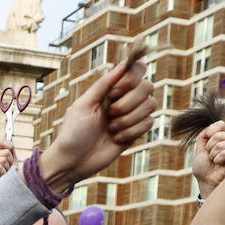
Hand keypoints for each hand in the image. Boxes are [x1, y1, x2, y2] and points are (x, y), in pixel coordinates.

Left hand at [42, 58, 154, 189]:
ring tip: (111, 129)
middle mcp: (124, 98)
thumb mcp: (84, 104)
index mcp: (111, 88)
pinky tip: (116, 139)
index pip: (136, 70)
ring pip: (151, 105)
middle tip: (109, 114)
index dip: (131, 78)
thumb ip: (104, 83)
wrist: (74, 161)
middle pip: (147, 86)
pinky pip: (149, 123)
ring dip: (129, 119)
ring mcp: (132, 115)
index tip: (114, 92)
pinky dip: (131, 132)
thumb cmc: (73, 132)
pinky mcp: (136, 132)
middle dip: (128, 103)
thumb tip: (123, 63)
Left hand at [192, 121, 224, 198]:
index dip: (211, 131)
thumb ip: (204, 136)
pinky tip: (221, 164)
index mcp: (223, 138)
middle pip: (218, 135)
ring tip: (216, 162)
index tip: (207, 142)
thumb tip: (213, 127)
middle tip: (211, 157)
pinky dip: (218, 159)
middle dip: (209, 147)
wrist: (207, 182)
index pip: (220, 124)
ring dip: (213, 155)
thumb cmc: (204, 168)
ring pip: (221, 144)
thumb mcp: (200, 149)